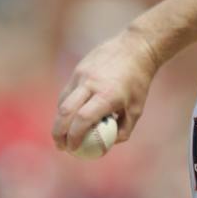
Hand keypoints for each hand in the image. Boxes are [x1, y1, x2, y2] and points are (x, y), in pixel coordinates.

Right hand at [51, 25, 159, 152]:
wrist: (134, 48)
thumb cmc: (138, 83)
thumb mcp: (136, 109)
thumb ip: (123, 130)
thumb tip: (107, 145)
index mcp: (107, 95)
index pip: (83, 119)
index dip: (75, 136)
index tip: (73, 149)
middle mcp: (91, 84)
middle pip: (66, 111)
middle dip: (59, 132)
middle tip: (61, 147)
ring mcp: (82, 75)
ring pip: (63, 101)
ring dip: (60, 121)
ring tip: (63, 135)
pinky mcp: (78, 70)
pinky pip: (67, 92)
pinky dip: (66, 107)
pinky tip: (70, 117)